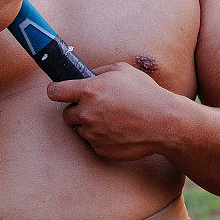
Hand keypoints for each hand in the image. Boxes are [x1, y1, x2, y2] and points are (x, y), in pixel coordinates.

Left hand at [47, 62, 176, 160]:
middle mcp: (86, 113)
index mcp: (88, 90)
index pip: (54, 92)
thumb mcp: (121, 70)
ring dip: (88, 125)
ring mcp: (93, 133)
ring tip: (110, 119)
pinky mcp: (100, 149)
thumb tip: (85, 76)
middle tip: (95, 107)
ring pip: (79, 129)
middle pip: (66, 114)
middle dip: (77, 110)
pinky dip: (100, 138)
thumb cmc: (145, 93)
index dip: (56, 91)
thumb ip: (97, 72)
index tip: (60, 92)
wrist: (165, 123)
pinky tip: (117, 131)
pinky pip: (92, 142)